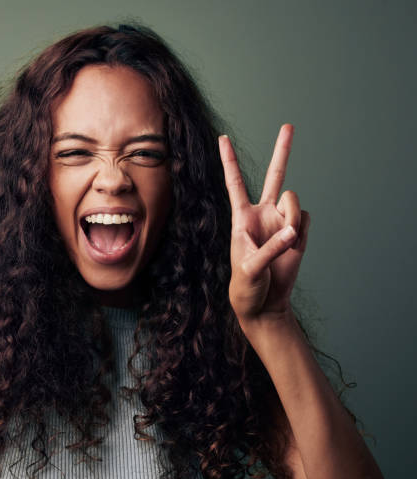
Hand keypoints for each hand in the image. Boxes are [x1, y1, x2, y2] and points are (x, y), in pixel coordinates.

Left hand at [219, 124, 310, 329]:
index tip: (222, 138)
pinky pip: (306, 220)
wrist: (265, 303)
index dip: (229, 160)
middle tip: (289, 125)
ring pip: (294, 202)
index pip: (235, 182)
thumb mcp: (250, 268)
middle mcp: (263, 213)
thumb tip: (293, 229)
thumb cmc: (246, 285)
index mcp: (242, 217)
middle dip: (283, 150)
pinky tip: (293, 248)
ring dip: (291, 221)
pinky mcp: (298, 232)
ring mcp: (282, 222)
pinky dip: (302, 233)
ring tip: (283, 244)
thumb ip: (272, 247)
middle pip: (275, 176)